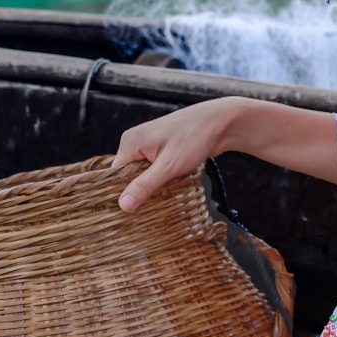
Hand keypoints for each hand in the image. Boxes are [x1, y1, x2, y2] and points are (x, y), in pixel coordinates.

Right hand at [111, 97, 246, 210]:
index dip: (122, 194)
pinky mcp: (161, 148)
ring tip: (161, 199)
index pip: (114, 176)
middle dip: (138, 191)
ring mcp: (148, 144)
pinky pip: (153, 169)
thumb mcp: (168, 166)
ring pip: (142, 173)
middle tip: (148, 210)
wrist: (221, 122)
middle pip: (127, 175)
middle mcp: (135, 141)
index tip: (129, 214)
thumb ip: (145, 185)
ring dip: (152, 186)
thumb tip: (123, 205)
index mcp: (130, 142)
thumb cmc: (194, 138)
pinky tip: (169, 187)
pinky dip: (160, 179)